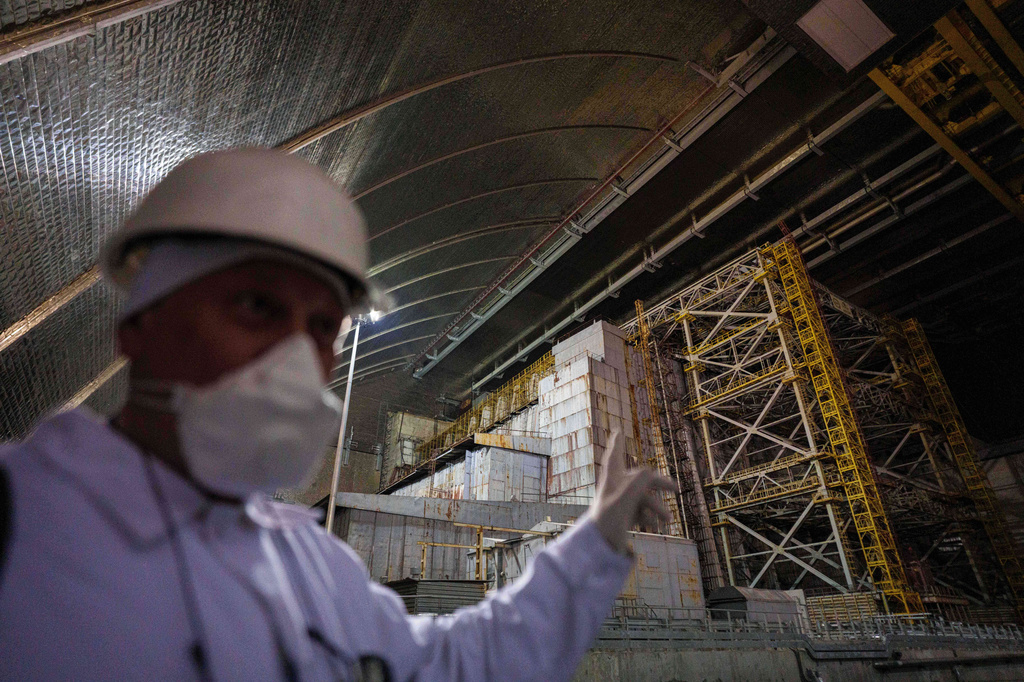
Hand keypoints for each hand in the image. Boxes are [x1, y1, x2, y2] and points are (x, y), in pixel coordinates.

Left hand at [591, 428, 677, 552]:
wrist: (599, 548)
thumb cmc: (608, 522)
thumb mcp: (624, 500)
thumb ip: (638, 483)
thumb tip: (649, 471)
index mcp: (612, 480)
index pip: (614, 456)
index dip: (617, 443)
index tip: (617, 430)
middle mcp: (615, 488)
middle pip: (640, 478)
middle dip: (659, 483)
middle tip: (676, 487)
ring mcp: (620, 502)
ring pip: (644, 498)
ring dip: (657, 508)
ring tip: (668, 520)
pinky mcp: (623, 515)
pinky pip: (641, 512)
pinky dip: (649, 517)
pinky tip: (655, 527)